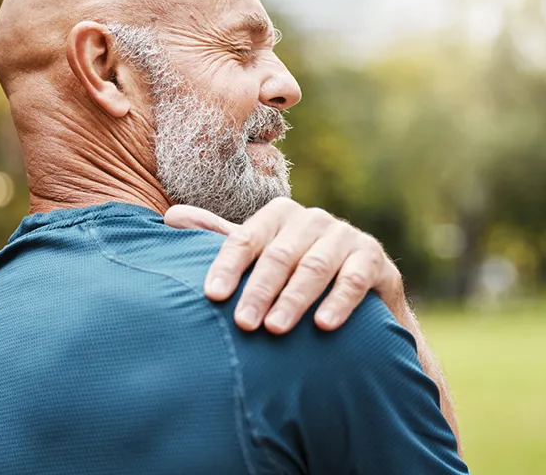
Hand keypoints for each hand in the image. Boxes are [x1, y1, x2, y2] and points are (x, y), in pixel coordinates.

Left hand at [164, 198, 405, 333]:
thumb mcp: (258, 256)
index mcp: (278, 216)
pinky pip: (356, 279)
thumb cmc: (294, 276)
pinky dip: (339, 302)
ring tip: (275, 329)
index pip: (246, 237)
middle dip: (259, 289)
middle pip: (280, 254)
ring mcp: (346, 237)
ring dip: (294, 298)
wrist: (358, 301)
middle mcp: (313, 220)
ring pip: (316, 266)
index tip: (212, 297)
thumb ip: (220, 238)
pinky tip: (323, 325)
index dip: (228, 266)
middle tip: (243, 323)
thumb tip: (169, 217)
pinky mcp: (376, 259)